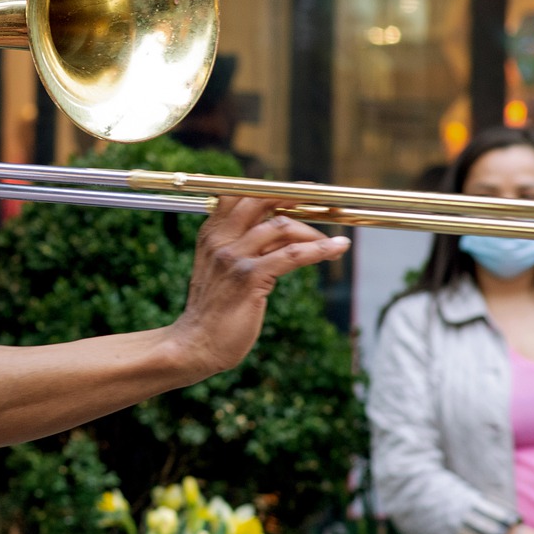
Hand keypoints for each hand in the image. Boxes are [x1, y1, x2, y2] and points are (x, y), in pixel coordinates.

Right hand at [167, 196, 349, 376]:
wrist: (196, 344)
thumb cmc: (214, 311)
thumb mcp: (224, 270)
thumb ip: (246, 247)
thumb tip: (280, 232)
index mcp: (210, 234)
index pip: (239, 195)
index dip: (271, 189)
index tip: (299, 191)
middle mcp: (219, 240)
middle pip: (260, 200)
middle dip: (295, 196)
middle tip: (322, 201)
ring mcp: (233, 257)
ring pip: (281, 227)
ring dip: (313, 232)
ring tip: (332, 243)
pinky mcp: (249, 278)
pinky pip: (290, 255)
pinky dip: (319, 249)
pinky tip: (337, 248)